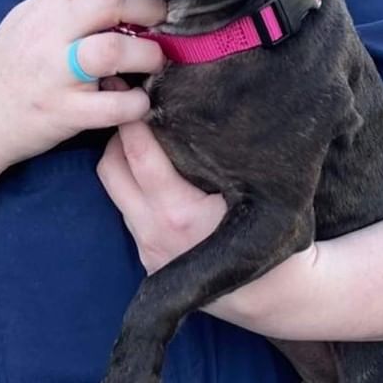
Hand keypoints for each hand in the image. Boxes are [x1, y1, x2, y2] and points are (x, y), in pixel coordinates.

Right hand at [0, 0, 167, 167]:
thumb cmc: (8, 65)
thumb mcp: (30, 17)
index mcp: (48, 3)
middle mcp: (50, 32)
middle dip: (149, 5)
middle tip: (163, 19)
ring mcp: (55, 73)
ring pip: (112, 50)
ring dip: (147, 55)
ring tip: (154, 61)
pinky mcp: (62, 112)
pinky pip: (111, 107)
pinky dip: (136, 104)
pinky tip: (138, 102)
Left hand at [98, 118, 321, 332]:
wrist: (271, 292)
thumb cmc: (270, 230)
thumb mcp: (250, 189)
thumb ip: (215, 154)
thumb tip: (189, 106)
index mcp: (179, 213)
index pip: (137, 151)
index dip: (133, 116)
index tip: (137, 90)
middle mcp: (155, 231)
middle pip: (111, 165)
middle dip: (118, 133)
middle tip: (135, 108)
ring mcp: (147, 247)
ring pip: (113, 185)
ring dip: (122, 157)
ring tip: (143, 134)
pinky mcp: (146, 258)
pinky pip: (126, 208)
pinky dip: (132, 183)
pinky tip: (155, 170)